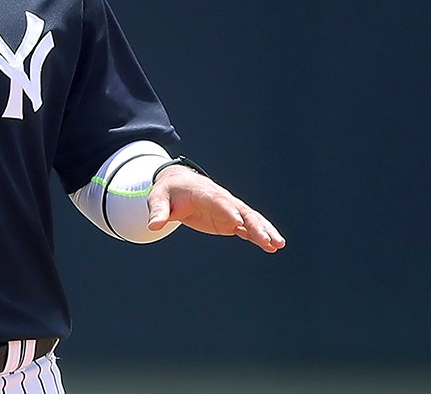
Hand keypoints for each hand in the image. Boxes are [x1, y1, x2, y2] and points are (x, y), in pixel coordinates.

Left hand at [147, 166, 285, 252]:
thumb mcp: (158, 198)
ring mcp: (228, 210)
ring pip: (250, 219)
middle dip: (255, 225)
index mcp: (203, 192)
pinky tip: (272, 247)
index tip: (238, 222)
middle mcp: (221, 200)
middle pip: (241, 211)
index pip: (217, 201)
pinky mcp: (230, 220)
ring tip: (278, 245)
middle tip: (268, 239)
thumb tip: (153, 226)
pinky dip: (259, 236)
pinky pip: (247, 227)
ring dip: (264, 231)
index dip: (228, 211)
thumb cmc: (168, 191)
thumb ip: (158, 211)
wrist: (178, 184)